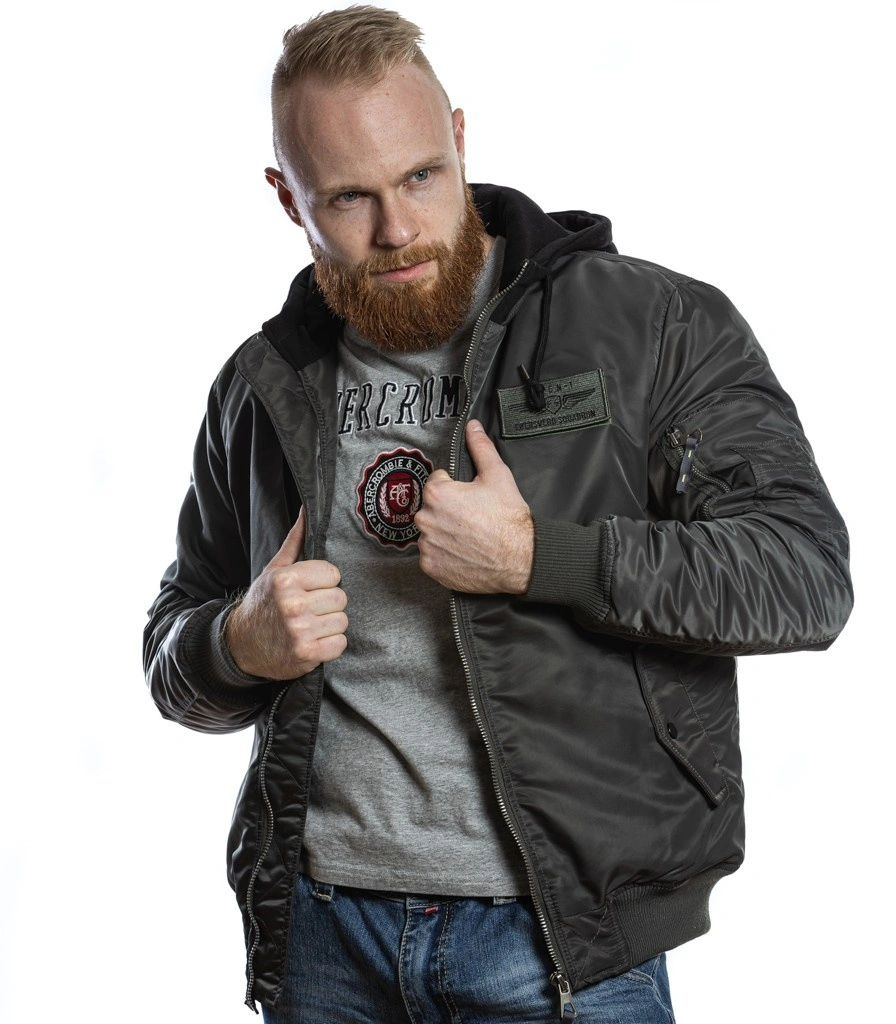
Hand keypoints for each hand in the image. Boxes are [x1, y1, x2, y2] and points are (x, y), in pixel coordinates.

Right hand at [224, 509, 347, 678]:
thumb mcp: (275, 569)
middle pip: (341, 598)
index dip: (324, 582)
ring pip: (342, 621)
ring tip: (310, 625)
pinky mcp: (307, 654)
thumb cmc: (264, 603)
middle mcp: (293, 605)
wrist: (242, 645)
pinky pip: (340, 643)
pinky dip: (330, 645)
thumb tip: (307, 509)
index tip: (310, 589)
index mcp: (285, 579)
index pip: (333, 573)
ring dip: (330, 625)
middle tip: (309, 609)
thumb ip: (295, 540)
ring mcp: (300, 631)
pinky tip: (313, 641)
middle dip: (328, 604)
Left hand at [415, 420, 533, 593]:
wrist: (520, 558)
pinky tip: (464, 552)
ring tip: (470, 536)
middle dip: (448, 510)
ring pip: (431, 532)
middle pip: (432, 508)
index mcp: (437, 493)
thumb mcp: (497, 475)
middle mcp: (425, 518)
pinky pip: (432, 555)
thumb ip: (480, 447)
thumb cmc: (508, 518)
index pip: (437, 482)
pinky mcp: (431, 567)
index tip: (471, 499)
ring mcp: (427, 545)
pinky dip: (444, 554)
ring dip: (445, 532)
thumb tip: (472, 426)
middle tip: (473, 518)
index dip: (456, 488)